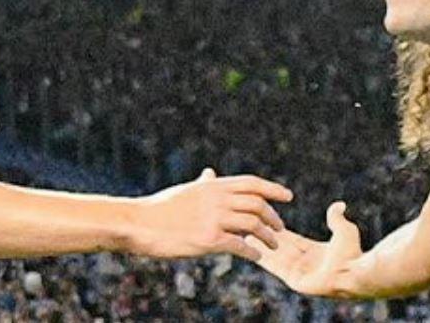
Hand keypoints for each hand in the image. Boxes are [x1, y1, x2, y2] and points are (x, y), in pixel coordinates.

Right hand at [132, 168, 292, 261]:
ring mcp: (213, 218)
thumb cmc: (161, 207)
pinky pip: (241, 246)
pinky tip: (255, 256)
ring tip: (272, 246)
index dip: (273, 189)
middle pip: (257, 204)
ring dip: (268, 237)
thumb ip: (204, 184)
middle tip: (280, 228)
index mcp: (212, 186)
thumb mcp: (186, 190)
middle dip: (273, 217)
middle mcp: (216, 199)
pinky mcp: (209, 239)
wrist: (141, 222)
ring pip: (254, 225)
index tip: (289, 196)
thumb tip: (210, 173)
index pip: (251, 183)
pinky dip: (252, 252)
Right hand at [245, 201, 362, 295]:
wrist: (355, 272)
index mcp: (318, 254)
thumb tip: (340, 205)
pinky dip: (263, 257)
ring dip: (261, 247)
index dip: (280, 232)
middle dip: (266, 239)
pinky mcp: (296, 281)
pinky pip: (276, 267)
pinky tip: (252, 249)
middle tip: (249, 229)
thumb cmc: (353, 253)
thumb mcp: (344, 230)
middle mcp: (308, 265)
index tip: (268, 223)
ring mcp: (302, 274)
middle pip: (282, 249)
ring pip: (275, 257)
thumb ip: (336, 218)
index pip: (294, 241)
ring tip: (244, 237)